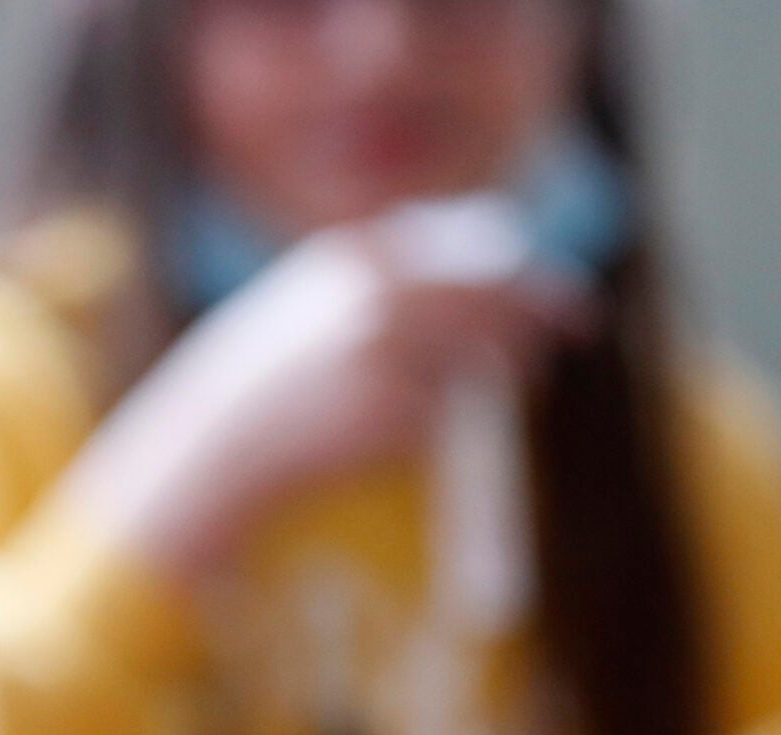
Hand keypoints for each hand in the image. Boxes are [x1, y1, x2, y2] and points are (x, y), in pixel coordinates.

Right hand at [68, 213, 592, 578]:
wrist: (208, 446)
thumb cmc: (262, 381)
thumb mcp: (317, 304)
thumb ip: (394, 279)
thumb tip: (494, 261)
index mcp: (366, 256)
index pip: (481, 243)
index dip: (528, 267)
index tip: (563, 294)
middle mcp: (385, 294)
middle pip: (502, 293)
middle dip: (543, 313)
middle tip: (572, 332)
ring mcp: (394, 352)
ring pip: (486, 359)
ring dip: (498, 374)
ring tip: (443, 397)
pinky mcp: (395, 412)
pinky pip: (443, 417)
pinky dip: (425, 428)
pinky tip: (370, 437)